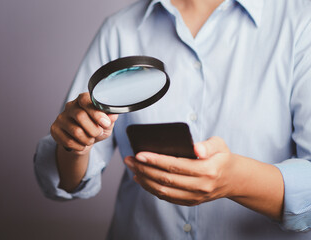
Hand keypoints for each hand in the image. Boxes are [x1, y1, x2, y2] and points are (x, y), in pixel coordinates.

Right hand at [50, 92, 117, 154]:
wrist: (83, 142)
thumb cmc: (95, 128)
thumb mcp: (106, 124)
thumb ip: (110, 118)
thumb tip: (113, 115)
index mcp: (83, 100)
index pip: (85, 100)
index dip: (96, 112)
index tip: (105, 123)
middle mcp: (70, 106)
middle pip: (80, 116)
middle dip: (93, 129)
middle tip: (98, 133)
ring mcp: (61, 118)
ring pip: (76, 131)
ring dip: (87, 140)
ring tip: (90, 139)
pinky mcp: (55, 129)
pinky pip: (68, 141)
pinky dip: (79, 146)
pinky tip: (81, 144)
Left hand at [124, 136, 238, 205]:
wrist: (232, 179)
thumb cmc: (222, 158)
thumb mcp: (220, 145)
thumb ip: (208, 145)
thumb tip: (195, 148)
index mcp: (207, 170)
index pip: (175, 165)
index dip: (155, 160)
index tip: (140, 154)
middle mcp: (200, 186)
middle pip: (165, 179)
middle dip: (144, 168)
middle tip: (130, 159)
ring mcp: (195, 197)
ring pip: (163, 191)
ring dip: (144, 180)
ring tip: (132, 168)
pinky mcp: (190, 202)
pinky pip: (167, 198)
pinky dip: (151, 189)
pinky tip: (142, 179)